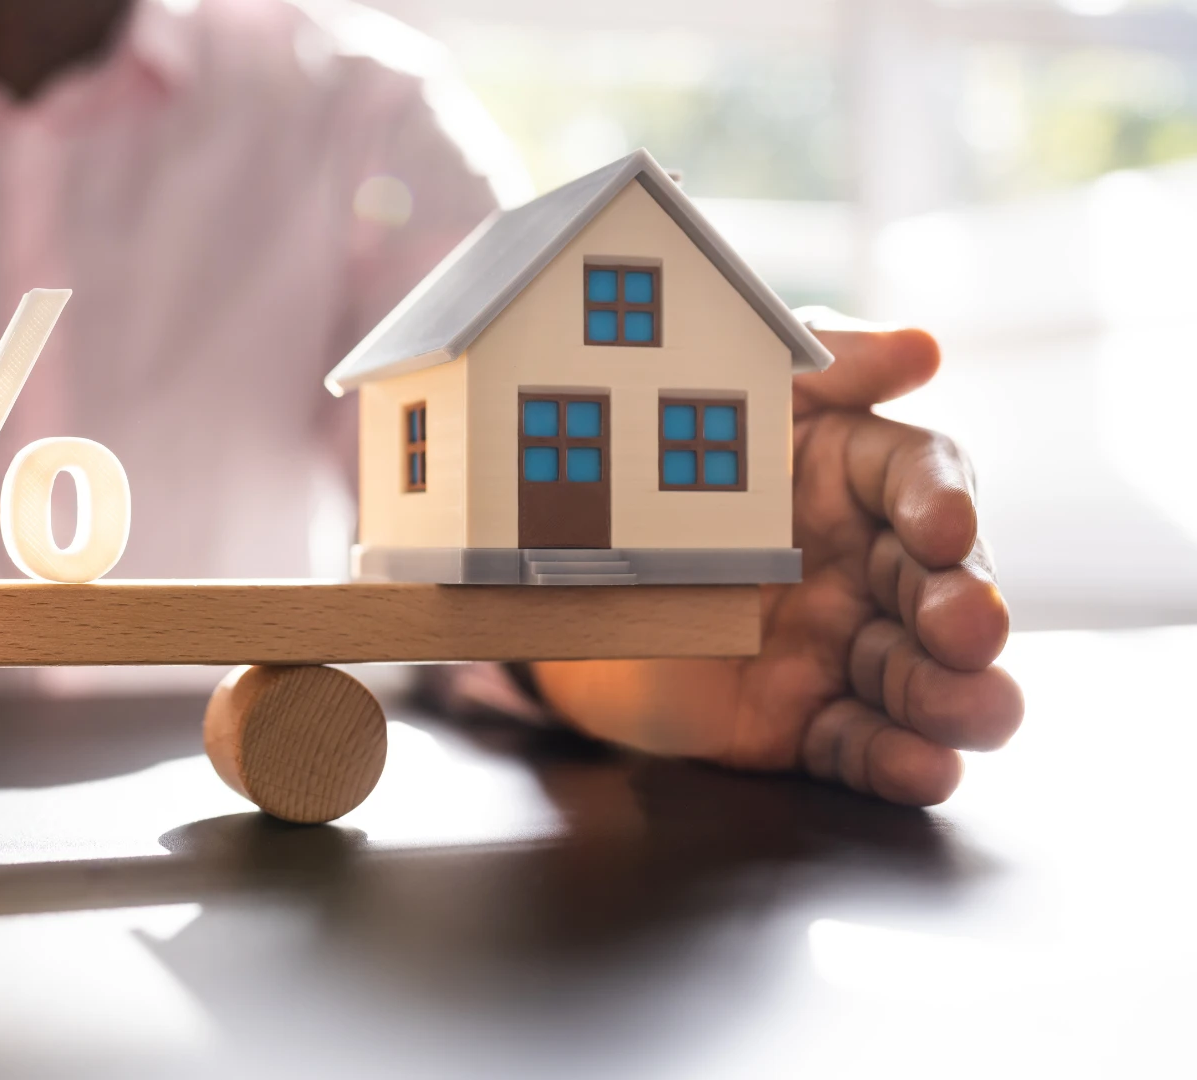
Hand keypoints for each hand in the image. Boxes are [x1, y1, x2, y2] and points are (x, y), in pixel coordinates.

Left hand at [529, 317, 1021, 805]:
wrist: (543, 575)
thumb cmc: (646, 465)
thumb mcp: (725, 397)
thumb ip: (820, 366)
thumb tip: (921, 349)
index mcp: (853, 477)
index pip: (923, 481)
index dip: (943, 503)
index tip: (946, 528)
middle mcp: (864, 566)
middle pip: (942, 586)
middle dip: (966, 612)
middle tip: (968, 631)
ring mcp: (837, 648)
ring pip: (920, 676)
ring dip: (959, 698)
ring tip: (980, 712)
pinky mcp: (799, 723)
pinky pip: (857, 747)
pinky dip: (898, 764)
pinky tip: (926, 770)